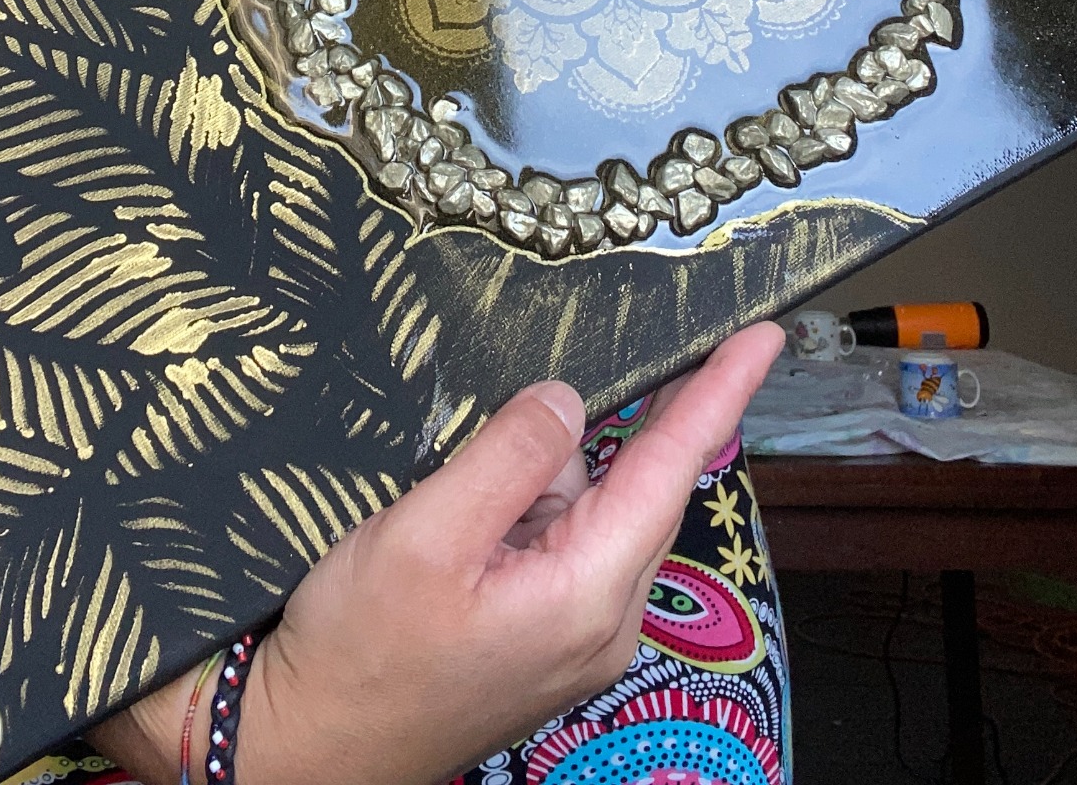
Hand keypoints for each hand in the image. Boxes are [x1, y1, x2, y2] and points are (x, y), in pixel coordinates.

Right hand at [91, 323, 783, 784]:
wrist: (311, 746)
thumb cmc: (360, 650)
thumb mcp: (426, 534)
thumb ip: (509, 456)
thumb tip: (568, 399)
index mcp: (588, 593)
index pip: (672, 467)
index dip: (718, 392)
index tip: (765, 333)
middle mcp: (603, 619)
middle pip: (624, 482)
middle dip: (571, 439)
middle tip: (513, 427)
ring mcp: (576, 634)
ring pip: (579, 506)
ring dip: (527, 481)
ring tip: (437, 517)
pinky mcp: (543, 637)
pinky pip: (553, 540)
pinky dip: (514, 513)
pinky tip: (449, 533)